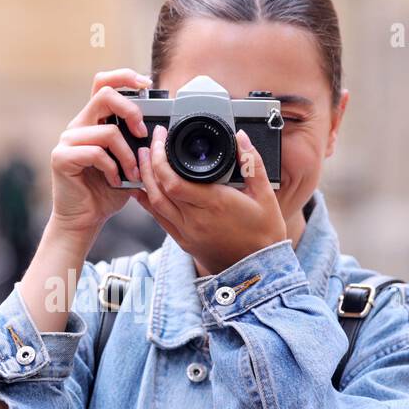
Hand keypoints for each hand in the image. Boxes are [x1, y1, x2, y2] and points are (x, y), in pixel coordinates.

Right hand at [48, 68, 150, 238]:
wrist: (85, 219)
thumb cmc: (106, 191)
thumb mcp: (128, 162)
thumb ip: (136, 143)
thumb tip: (159, 130)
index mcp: (93, 121)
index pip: (103, 83)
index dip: (125, 76)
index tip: (147, 83)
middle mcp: (78, 125)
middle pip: (104, 94)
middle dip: (131, 111)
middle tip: (142, 134)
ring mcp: (67, 140)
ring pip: (107, 131)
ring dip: (128, 154)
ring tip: (133, 172)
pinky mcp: (61, 157)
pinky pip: (95, 153)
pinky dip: (112, 168)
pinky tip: (115, 181)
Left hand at [132, 125, 286, 274]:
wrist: (259, 271)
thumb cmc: (264, 234)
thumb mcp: (265, 195)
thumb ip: (251, 163)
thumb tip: (241, 137)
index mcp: (215, 203)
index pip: (173, 180)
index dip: (160, 157)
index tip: (162, 139)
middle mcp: (196, 219)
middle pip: (158, 189)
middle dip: (149, 163)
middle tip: (150, 145)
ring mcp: (187, 233)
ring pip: (154, 204)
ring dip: (145, 180)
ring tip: (144, 161)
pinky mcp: (184, 242)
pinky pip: (159, 219)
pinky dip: (148, 202)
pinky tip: (143, 189)